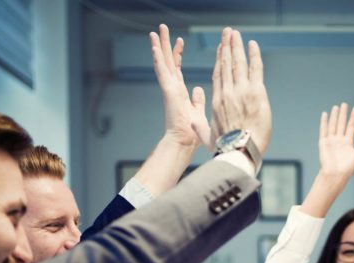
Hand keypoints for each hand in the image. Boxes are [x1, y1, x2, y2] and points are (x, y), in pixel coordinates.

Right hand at [149, 25, 208, 149]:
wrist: (183, 144)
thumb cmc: (190, 134)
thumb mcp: (197, 112)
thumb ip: (197, 100)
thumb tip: (199, 89)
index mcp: (179, 92)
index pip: (177, 69)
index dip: (178, 54)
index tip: (180, 41)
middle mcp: (172, 88)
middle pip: (168, 61)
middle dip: (165, 44)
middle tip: (162, 28)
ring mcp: (169, 89)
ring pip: (163, 63)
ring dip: (158, 46)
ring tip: (155, 31)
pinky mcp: (168, 93)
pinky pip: (162, 73)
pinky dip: (158, 60)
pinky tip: (155, 47)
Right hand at [211, 28, 271, 153]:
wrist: (238, 151)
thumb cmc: (224, 148)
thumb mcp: (208, 138)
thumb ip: (201, 129)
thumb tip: (192, 124)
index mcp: (217, 102)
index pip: (218, 75)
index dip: (220, 60)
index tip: (221, 49)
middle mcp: (227, 92)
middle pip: (227, 64)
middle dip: (227, 46)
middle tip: (228, 32)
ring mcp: (241, 91)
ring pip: (238, 62)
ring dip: (237, 45)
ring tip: (236, 33)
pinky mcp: (255, 93)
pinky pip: (255, 68)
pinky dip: (254, 55)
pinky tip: (252, 44)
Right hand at [317, 103, 353, 181]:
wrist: (335, 175)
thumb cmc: (348, 168)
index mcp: (348, 143)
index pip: (351, 126)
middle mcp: (340, 140)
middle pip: (342, 124)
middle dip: (343, 114)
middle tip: (345, 104)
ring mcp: (331, 141)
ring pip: (333, 125)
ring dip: (335, 116)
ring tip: (337, 106)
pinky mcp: (323, 143)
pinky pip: (323, 130)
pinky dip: (324, 122)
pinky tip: (325, 114)